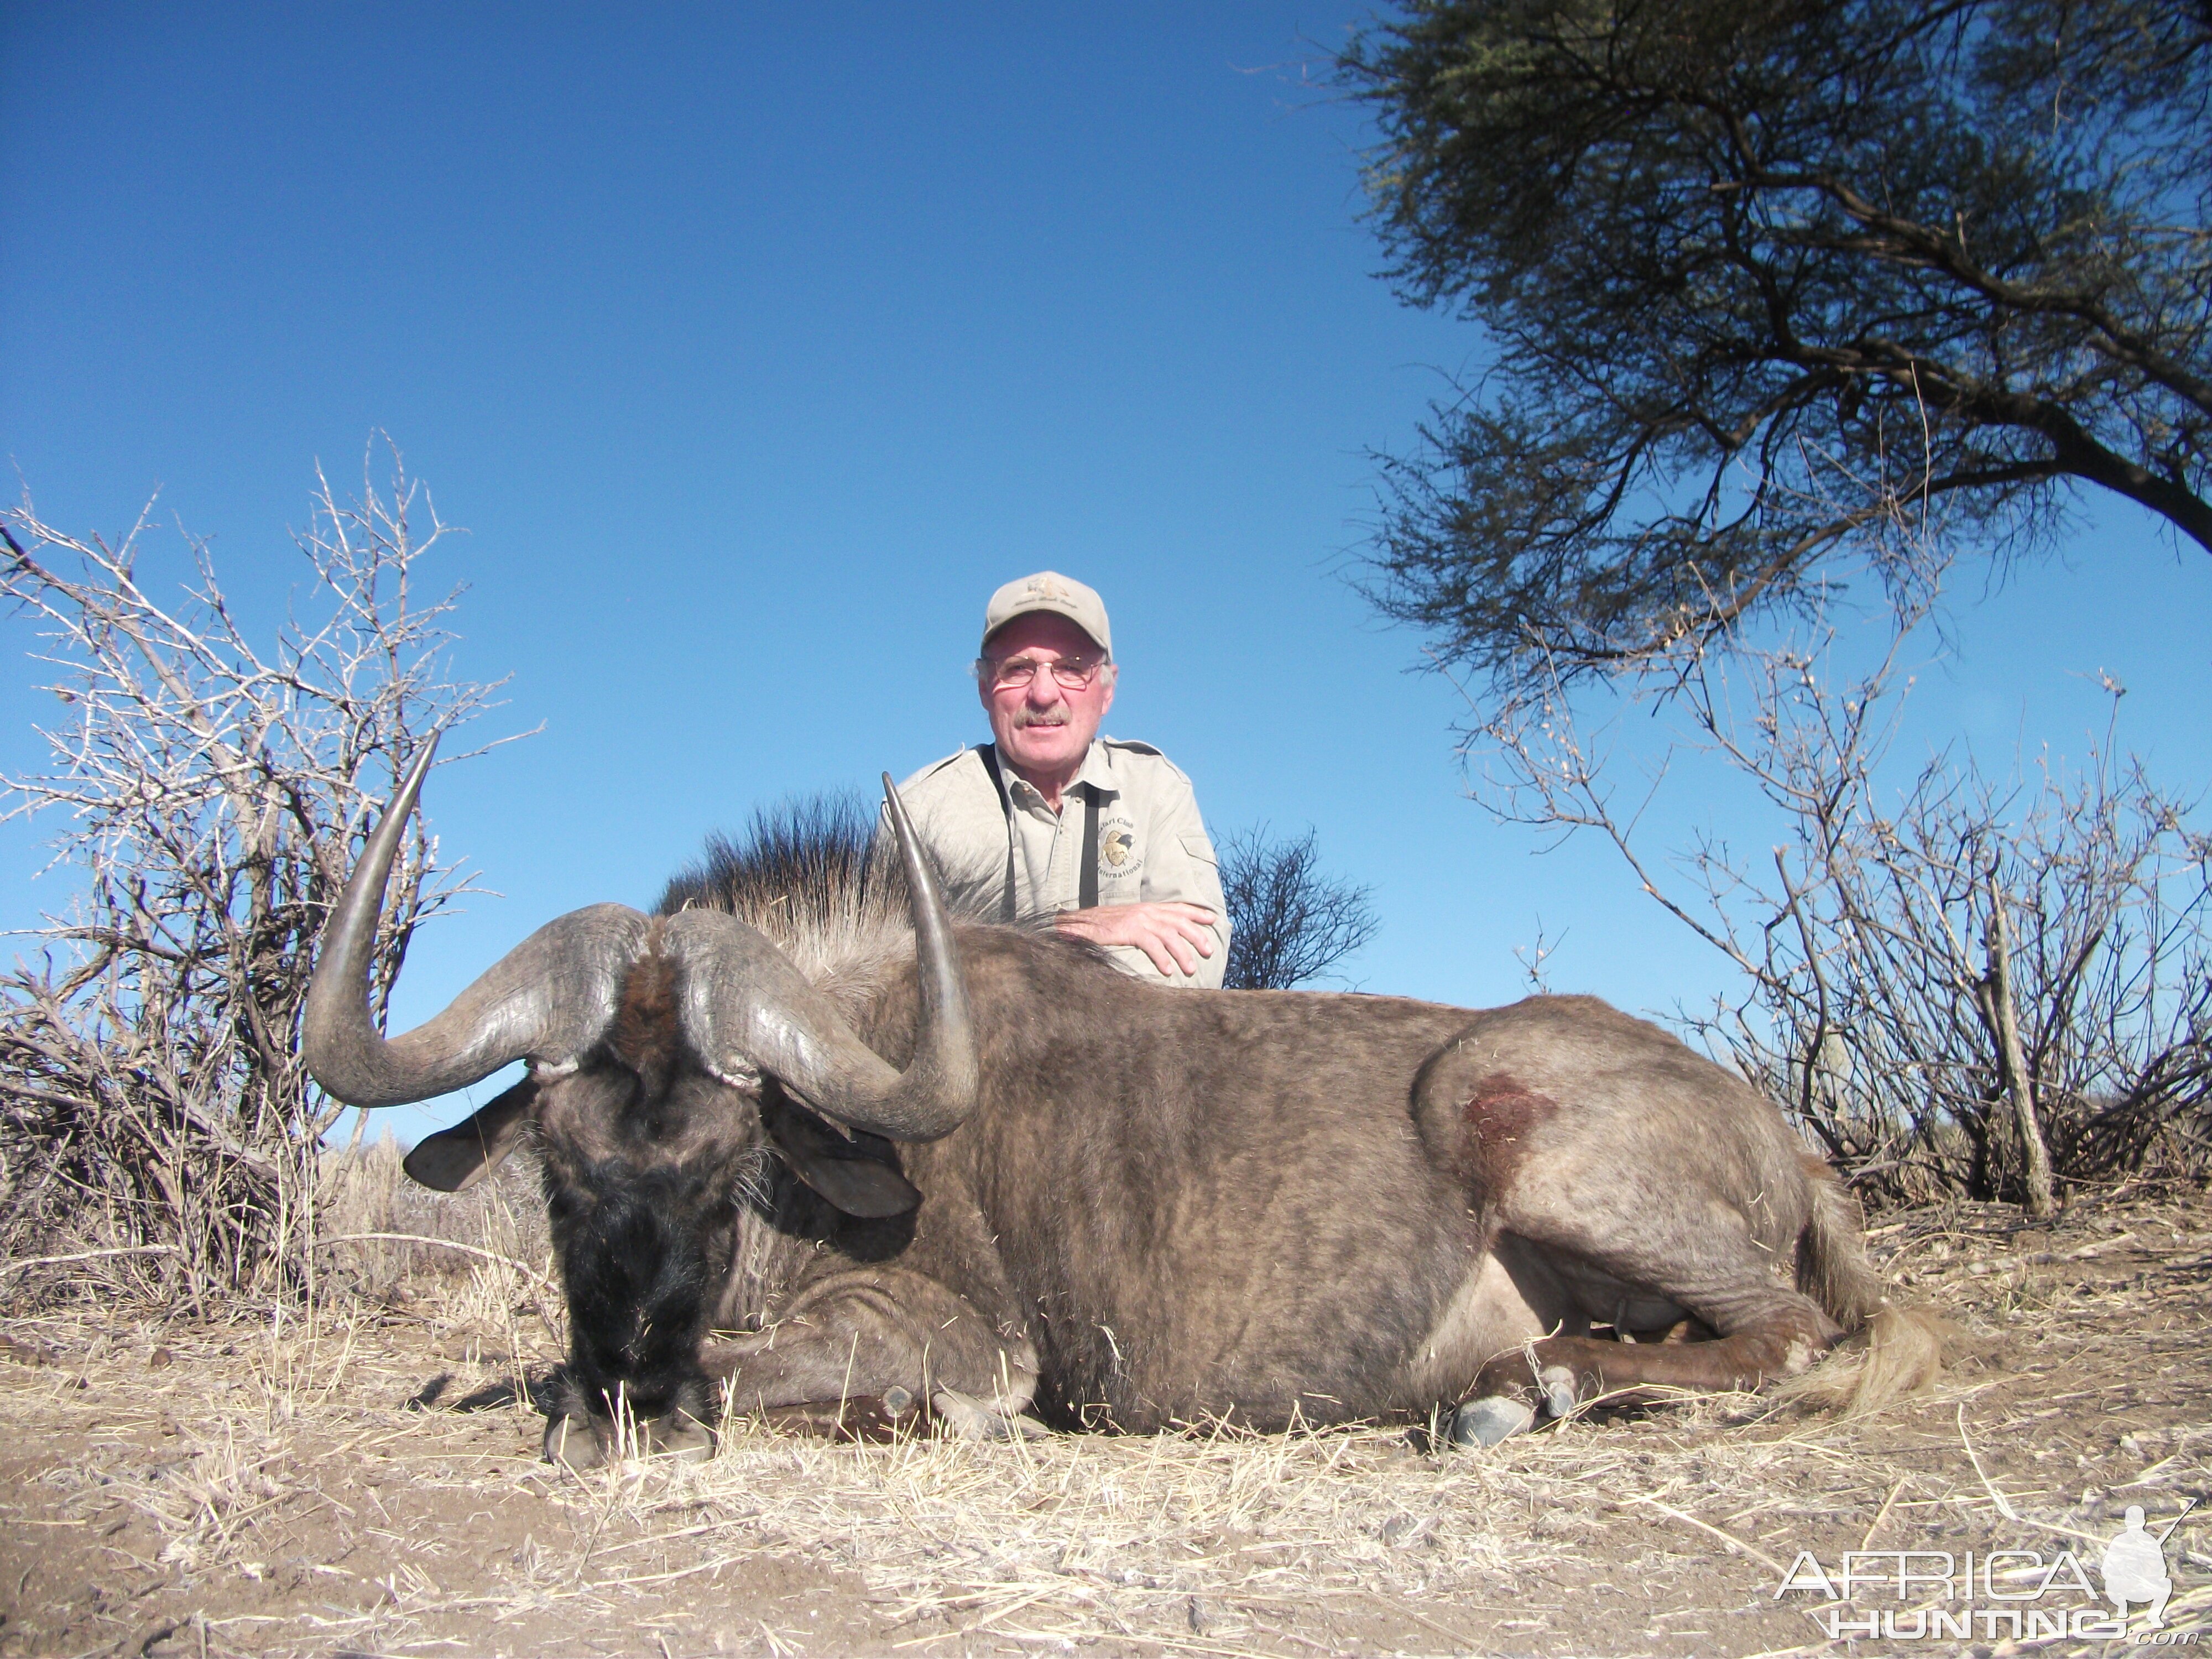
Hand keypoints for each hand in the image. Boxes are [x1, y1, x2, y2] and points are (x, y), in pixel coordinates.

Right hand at [1054, 902, 1217, 978]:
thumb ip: (1145, 924)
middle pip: (1179, 921)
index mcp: (1147, 908)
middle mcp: (1146, 911)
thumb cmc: (1103, 925)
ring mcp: (1138, 920)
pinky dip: (1161, 958)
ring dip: (1182, 952)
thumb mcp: (1128, 920)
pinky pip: (1151, 944)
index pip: (1177, 908)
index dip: (1195, 913)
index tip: (1212, 919)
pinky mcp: (1129, 930)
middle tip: (1208, 951)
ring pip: (1169, 935)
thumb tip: (1161, 934)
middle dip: (1196, 935)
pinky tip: (1167, 970)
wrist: (1079, 923)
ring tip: (1190, 968)